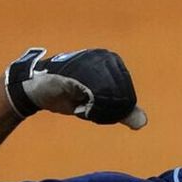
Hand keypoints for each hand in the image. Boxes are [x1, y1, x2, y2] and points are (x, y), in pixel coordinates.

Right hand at [6, 48, 146, 129]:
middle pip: (118, 98)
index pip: (127, 98)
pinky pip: (90, 94)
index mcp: (114, 63)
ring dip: (92, 108)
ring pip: (106, 97)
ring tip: (78, 100)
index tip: (92, 105)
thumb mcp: (102, 105)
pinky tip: (74, 102)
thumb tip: (143, 122)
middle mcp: (105, 58)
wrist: (39, 89)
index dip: (110, 110)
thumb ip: (122, 112)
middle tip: (84, 104)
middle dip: (102, 109)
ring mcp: (90, 62)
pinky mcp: (75, 71)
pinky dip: (84, 105)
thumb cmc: (72, 94)